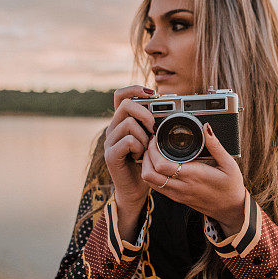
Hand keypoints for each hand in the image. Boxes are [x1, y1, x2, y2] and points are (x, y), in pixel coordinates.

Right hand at [104, 85, 156, 239]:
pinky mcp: (111, 155)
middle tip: (154, 127)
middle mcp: (112, 128)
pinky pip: (128, 141)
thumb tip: (168, 105)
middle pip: (125, 105)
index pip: (121, 95)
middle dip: (145, 113)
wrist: (135, 189)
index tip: (152, 93)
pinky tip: (141, 156)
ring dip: (144, 135)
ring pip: (128, 123)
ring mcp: (109, 141)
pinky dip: (139, 147)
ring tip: (147, 148)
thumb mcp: (152, 139)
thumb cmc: (146, 163)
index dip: (135, 89)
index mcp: (122, 121)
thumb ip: (154, 123)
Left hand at [141, 122, 246, 235]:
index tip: (157, 138)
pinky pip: (156, 187)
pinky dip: (152, 174)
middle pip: (149, 174)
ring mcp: (177, 194)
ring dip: (146, 166)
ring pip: (150, 182)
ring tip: (153, 152)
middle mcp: (182, 186)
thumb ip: (215, 145)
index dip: (153, 150)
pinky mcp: (176, 198)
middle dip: (146, 156)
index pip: (161, 166)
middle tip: (152, 143)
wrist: (230, 209)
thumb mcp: (228, 164)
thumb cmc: (230, 186)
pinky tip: (158, 164)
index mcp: (193, 176)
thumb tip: (206, 127)